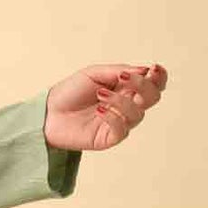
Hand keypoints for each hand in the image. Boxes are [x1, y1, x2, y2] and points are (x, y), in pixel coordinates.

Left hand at [45, 63, 168, 152]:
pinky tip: (99, 109)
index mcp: (127, 87)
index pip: (154, 83)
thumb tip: (145, 70)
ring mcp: (120, 122)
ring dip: (121, 100)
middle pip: (153, 97)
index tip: (153, 69)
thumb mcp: (94, 73)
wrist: (48, 112)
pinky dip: (113, 117)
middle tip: (125, 77)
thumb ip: (119, 71)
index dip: (159, 76)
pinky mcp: (110, 137)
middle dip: (144, 86)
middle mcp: (128, 104)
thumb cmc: (71, 92)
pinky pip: (122, 129)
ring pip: (138, 113)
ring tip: (100, 93)